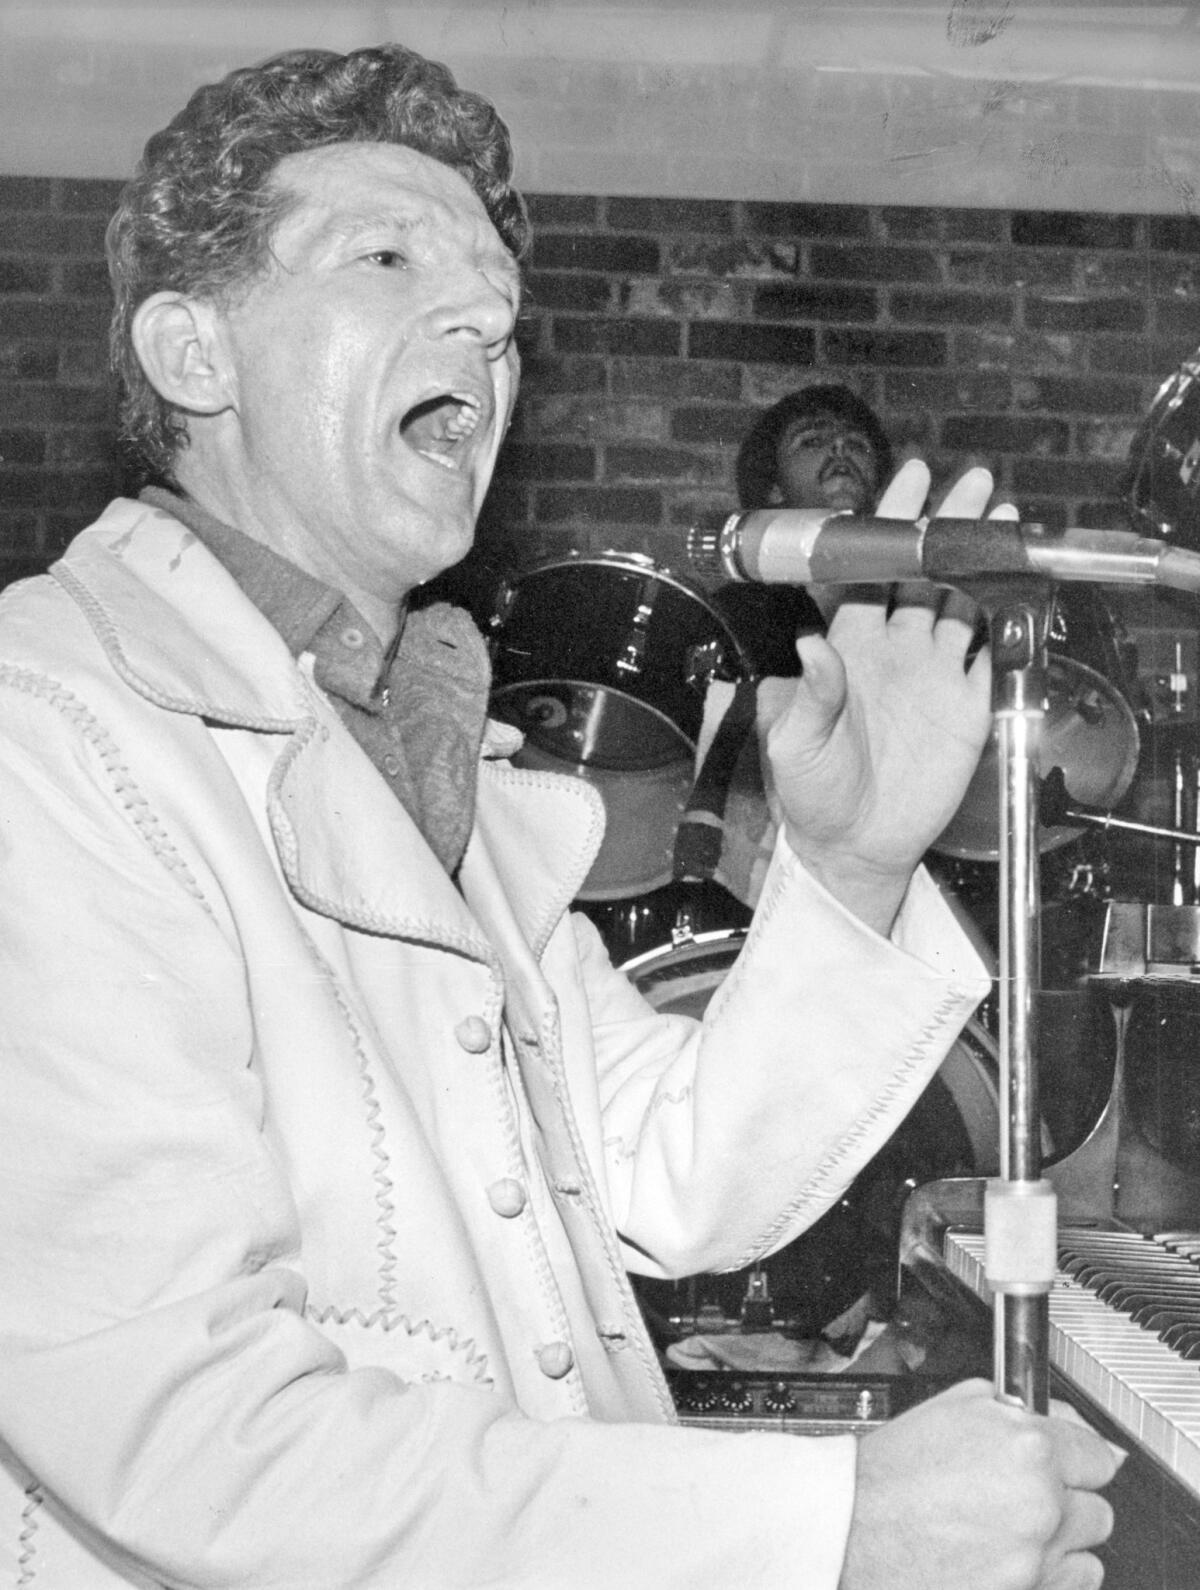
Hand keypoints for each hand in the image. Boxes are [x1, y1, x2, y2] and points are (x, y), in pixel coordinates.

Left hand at [761, 460, 1011, 932]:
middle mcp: (895, 649)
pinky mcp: (967, 706)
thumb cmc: (813, 791)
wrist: (854, 844)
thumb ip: (813, 693)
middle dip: (948, 528)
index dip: (887, 529)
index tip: (907, 483)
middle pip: (924, 574)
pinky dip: (1010, 626)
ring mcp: (935, 674)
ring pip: (963, 603)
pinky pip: (994, 659)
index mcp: (849, 645)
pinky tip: (1023, 591)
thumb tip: (812, 644)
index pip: (869, 573)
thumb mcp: (798, 744)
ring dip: (982, 564)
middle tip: (974, 483)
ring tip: (1004, 521)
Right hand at [839, 1379, 1122, 1589]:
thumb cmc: (891, 1472)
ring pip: (1089, 1557)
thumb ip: (1018, 1410)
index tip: (1066, 1461)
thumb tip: (1062, 1422)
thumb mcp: (955, 1406)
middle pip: (1098, 1510)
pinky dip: (1048, 1576)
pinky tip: (1012, 1556)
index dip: (1077, 1456)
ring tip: (1018, 1530)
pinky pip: (1066, 1588)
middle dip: (1069, 1501)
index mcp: (1028, 1449)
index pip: (1099, 1456)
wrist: (851, 1528)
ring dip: (1062, 1544)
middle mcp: (1039, 1506)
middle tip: (1029, 1494)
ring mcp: (1032, 1560)